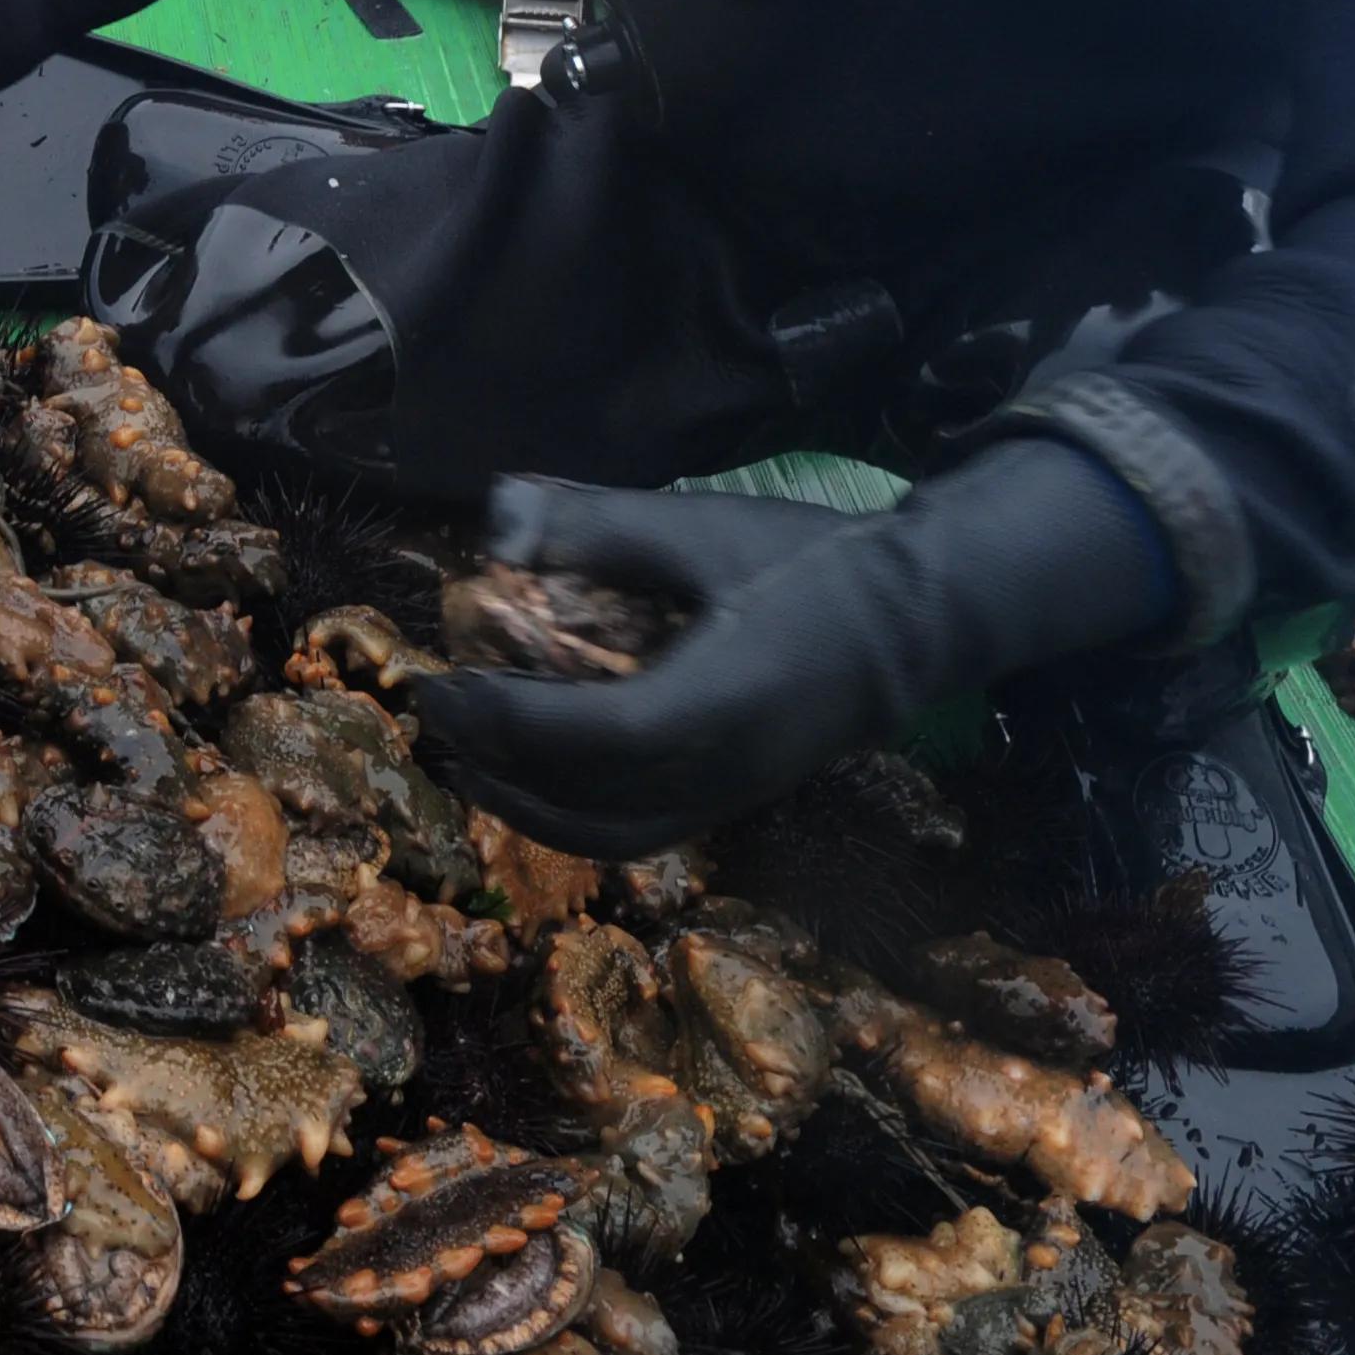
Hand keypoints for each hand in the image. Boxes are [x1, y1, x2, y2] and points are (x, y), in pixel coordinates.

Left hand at [412, 440, 1179, 857]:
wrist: (923, 619)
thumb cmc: (814, 564)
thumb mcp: (703, 527)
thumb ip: (597, 524)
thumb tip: (495, 519)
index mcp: (722, 702)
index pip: (596, 739)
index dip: (508, 721)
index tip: (441, 683)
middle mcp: (726, 768)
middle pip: (590, 802)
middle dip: (497, 766)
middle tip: (431, 714)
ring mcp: (734, 795)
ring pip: (611, 835)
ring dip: (526, 807)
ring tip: (461, 757)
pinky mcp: (735, 799)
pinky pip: (639, 831)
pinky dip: (571, 816)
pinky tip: (528, 773)